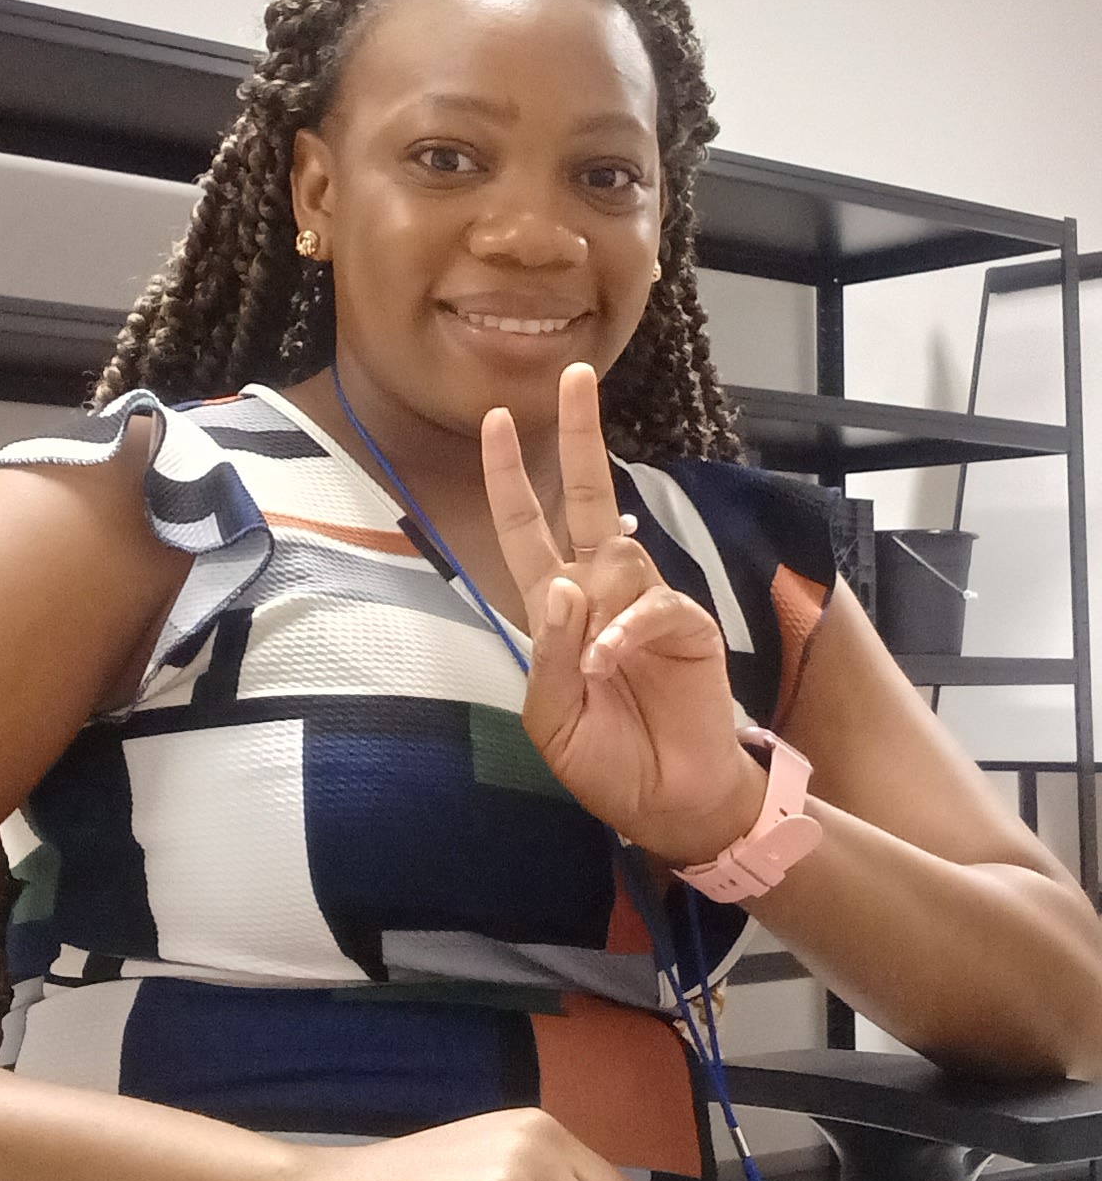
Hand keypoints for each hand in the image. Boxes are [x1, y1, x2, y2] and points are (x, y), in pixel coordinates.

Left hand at [481, 363, 764, 866]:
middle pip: (583, 496)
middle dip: (577, 436)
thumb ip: (547, 654)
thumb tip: (563, 585)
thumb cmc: (608, 760)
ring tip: (596, 672)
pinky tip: (612, 663)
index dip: (508, 478)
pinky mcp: (685, 624)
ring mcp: (643, 603)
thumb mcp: (550, 719)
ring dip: (598, 593)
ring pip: (619, 550)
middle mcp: (599, 591)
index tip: (495, 421)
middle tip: (573, 376)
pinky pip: (653, 605)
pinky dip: (627, 631)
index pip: (525, 529)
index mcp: (555, 610)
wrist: (670, 803)